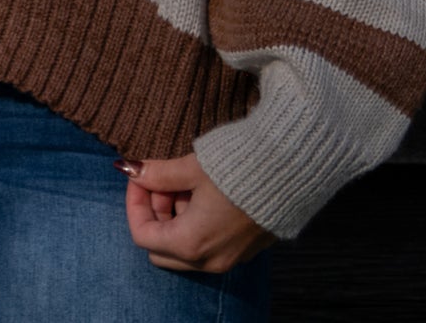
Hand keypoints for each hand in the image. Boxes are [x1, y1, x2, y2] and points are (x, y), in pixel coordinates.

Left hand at [118, 151, 276, 273]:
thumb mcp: (193, 166)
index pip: (142, 235)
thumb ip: (159, 173)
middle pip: (162, 249)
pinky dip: (197, 224)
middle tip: (160, 181)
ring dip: (176, 219)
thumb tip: (131, 169)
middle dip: (155, 214)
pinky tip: (207, 192)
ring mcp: (230, 258)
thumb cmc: (239, 166)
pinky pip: (209, 246)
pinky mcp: (247, 249)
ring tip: (185, 182)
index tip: (139, 175)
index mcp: (192, 243)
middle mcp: (210, 260)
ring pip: (185, 250)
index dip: (135, 203)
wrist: (293, 168)